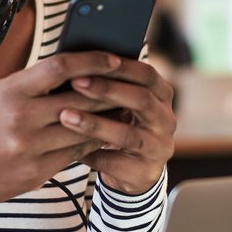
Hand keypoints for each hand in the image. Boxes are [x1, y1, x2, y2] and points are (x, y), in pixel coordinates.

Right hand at [0, 52, 134, 206]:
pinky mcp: (37, 172)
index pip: (60, 67)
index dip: (92, 60)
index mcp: (11, 91)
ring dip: (107, 119)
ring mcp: (29, 148)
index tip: (115, 57)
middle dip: (109, 92)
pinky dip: (92, 142)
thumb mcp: (3, 94)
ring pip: (83, 130)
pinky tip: (103, 134)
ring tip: (123, 109)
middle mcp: (21, 118)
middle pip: (80, 100)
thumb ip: (38, 83)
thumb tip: (82, 69)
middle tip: (130, 84)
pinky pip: (75, 154)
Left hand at [59, 58, 176, 195]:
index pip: (146, 74)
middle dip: (106, 89)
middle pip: (141, 100)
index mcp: (161, 95)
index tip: (89, 59)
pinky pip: (115, 163)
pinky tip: (68, 147)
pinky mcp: (147, 172)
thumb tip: (72, 62)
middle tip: (75, 82)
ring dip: (95, 124)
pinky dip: (91, 154)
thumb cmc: (119, 124)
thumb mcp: (120, 103)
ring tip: (65, 116)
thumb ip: (108, 85)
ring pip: (128, 134)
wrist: (133, 170)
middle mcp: (166, 120)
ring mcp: (159, 148)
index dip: (120, 66)